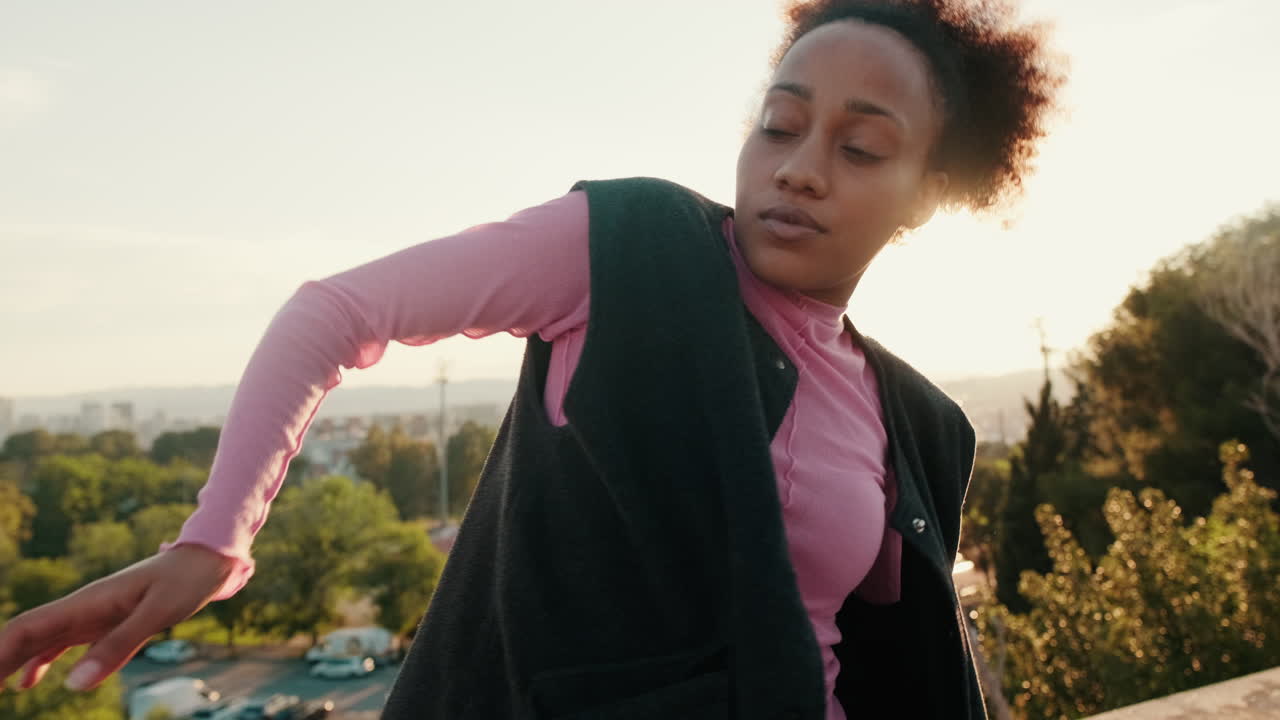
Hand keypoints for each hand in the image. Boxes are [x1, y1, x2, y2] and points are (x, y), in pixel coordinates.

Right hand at [0, 544, 238, 692]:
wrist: (207, 561)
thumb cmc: (185, 582)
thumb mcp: (157, 614)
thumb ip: (118, 646)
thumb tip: (73, 683)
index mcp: (86, 603)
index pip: (27, 628)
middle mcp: (81, 608)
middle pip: (25, 636)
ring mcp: (90, 615)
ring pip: (39, 641)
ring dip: (11, 662)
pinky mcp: (104, 622)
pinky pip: (62, 644)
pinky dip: (39, 663)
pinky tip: (27, 683)